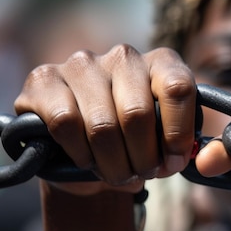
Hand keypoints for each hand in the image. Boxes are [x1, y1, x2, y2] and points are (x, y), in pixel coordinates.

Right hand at [14, 45, 197, 194]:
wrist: (85, 156)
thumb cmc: (134, 146)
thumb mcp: (166, 145)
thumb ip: (182, 148)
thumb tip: (187, 159)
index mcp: (162, 64)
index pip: (178, 88)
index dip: (178, 134)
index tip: (173, 162)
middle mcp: (123, 56)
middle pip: (137, 114)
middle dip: (142, 158)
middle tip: (142, 174)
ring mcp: (82, 64)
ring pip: (102, 125)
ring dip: (113, 164)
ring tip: (118, 174)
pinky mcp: (44, 80)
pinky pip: (66, 123)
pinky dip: (80, 153)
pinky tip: (87, 160)